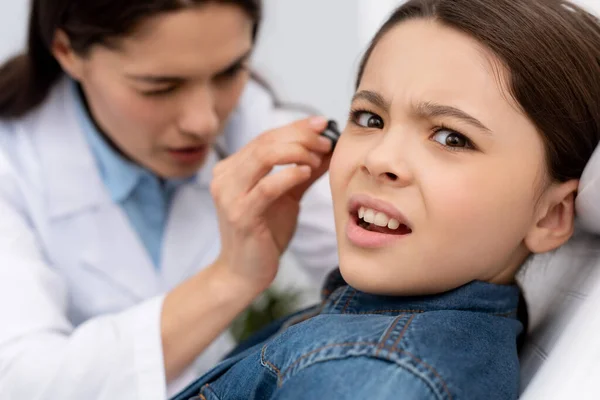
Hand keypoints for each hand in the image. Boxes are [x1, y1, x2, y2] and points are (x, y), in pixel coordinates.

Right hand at [210, 116, 331, 291]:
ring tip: (318, 158)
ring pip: (264, 157)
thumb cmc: (264, 234)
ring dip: (297, 152)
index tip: (321, 124)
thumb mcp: (286, 197)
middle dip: (300, 137)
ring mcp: (229, 195)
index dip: (295, 127)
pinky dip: (289, 175)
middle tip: (325, 141)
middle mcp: (225, 177)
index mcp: (232, 169)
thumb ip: (302, 172)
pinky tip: (306, 172)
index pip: (265, 137)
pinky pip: (267, 187)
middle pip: (265, 142)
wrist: (244, 273)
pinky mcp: (240, 215)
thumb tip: (327, 147)